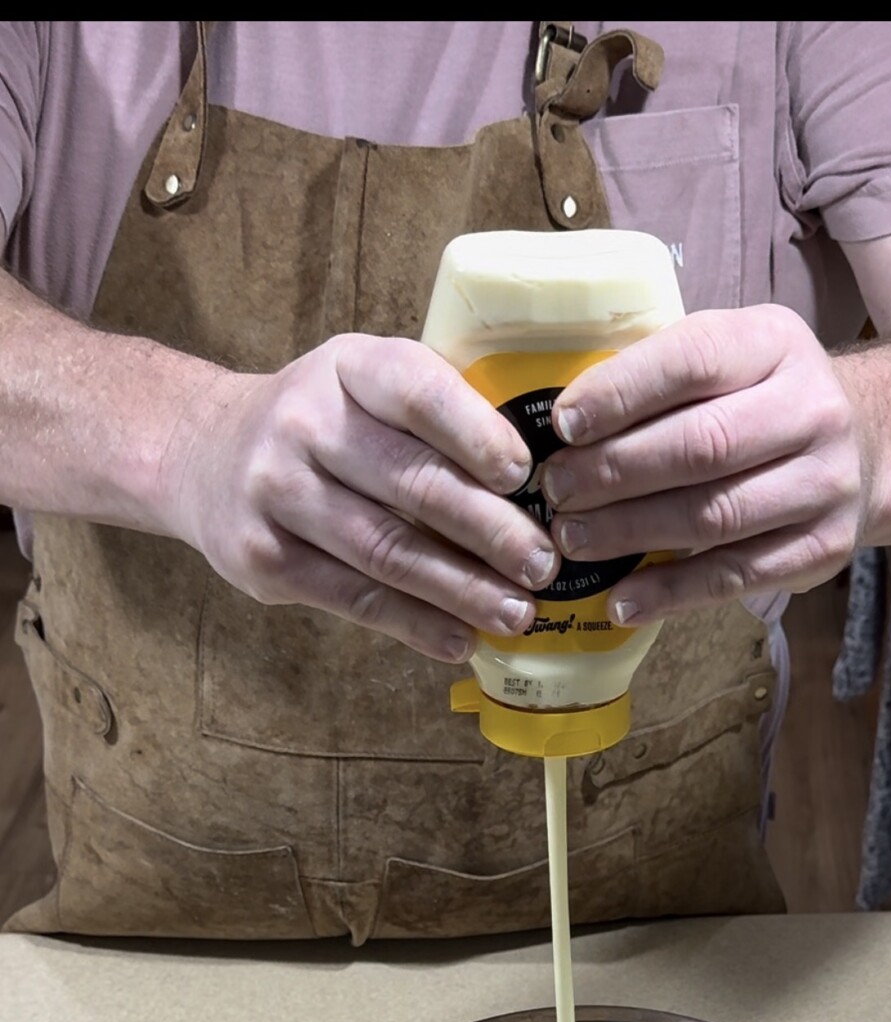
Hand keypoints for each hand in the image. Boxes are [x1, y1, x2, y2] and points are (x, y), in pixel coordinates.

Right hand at [167, 334, 559, 660]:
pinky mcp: (263, 557)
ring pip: (386, 550)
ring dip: (461, 589)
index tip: (525, 476)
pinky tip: (459, 639)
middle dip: (489, 530)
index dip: (475, 434)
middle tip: (542, 564)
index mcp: (346, 367)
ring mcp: (276, 492)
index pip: (416, 392)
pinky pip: (353, 597)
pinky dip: (414, 623)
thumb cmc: (321, 425)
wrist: (201, 454)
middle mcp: (304, 423)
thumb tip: (539, 488)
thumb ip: (434, 416)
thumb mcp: (363, 386)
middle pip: (411, 484)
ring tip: (517, 613)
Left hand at [542, 305, 865, 623]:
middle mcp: (812, 409)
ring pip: (715, 514)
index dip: (622, 393)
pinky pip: (736, 575)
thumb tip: (566, 425)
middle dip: (615, 471)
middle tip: (557, 492)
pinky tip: (622, 600)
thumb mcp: (733, 358)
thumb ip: (666, 377)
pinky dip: (672, 592)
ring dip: (632, 532)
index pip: (693, 360)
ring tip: (573, 541)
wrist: (871, 444)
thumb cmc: (765, 400)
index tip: (564, 424)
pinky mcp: (823, 548)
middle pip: (702, 445)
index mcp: (776, 344)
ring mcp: (825, 483)